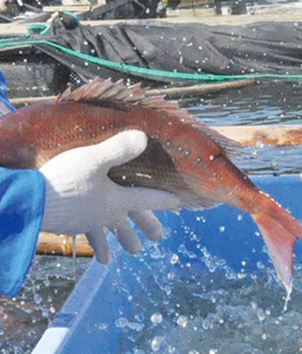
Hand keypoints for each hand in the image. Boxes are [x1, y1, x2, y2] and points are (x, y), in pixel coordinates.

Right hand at [39, 130, 180, 263]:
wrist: (32, 203)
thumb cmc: (66, 180)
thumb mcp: (94, 158)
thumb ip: (118, 149)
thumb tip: (143, 138)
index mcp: (116, 200)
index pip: (146, 200)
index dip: (164, 200)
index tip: (179, 204)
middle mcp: (104, 214)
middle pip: (130, 222)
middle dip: (144, 228)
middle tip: (157, 238)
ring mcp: (86, 221)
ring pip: (109, 233)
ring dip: (120, 241)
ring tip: (130, 254)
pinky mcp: (69, 224)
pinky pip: (86, 236)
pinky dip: (94, 245)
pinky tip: (97, 254)